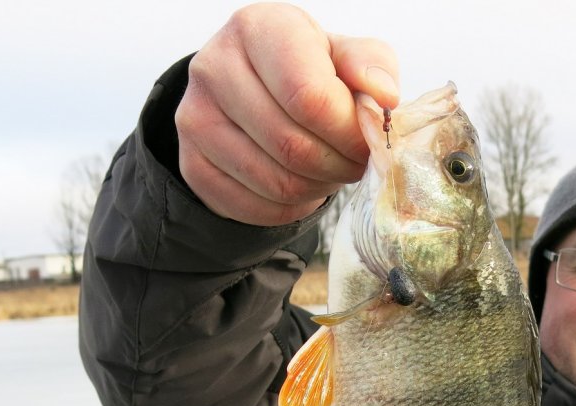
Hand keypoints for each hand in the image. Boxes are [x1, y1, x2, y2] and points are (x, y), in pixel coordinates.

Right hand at [176, 3, 398, 225]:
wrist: (255, 90)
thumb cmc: (311, 70)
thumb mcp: (345, 57)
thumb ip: (370, 67)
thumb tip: (384, 95)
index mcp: (259, 28)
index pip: (310, 97)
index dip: (349, 133)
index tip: (368, 142)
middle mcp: (214, 66)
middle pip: (292, 146)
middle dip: (338, 166)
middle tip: (355, 164)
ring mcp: (195, 117)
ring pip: (276, 182)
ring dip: (317, 188)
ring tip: (329, 170)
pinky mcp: (191, 163)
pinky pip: (254, 206)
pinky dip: (290, 208)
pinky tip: (302, 186)